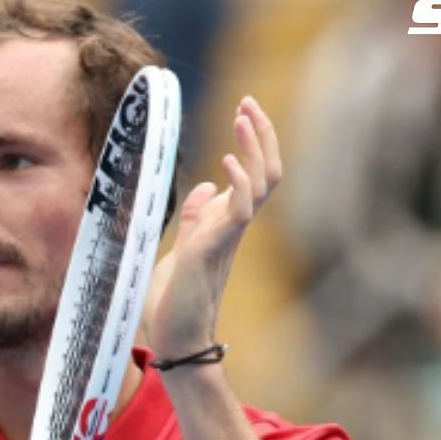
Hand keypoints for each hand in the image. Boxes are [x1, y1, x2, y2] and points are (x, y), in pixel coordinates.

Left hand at [144, 97, 282, 363]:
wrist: (173, 339)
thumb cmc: (176, 299)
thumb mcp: (183, 247)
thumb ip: (198, 218)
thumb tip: (207, 187)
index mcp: (229, 223)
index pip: (254, 172)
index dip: (254, 140)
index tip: (244, 107)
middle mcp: (236, 227)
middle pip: (267, 170)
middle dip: (262, 134)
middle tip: (249, 100)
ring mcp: (228, 237)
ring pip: (260, 184)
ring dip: (253, 148)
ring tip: (242, 116)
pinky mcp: (213, 250)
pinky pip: (238, 212)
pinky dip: (236, 184)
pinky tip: (225, 162)